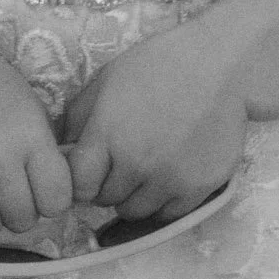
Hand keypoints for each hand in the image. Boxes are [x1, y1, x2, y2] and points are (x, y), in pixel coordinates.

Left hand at [60, 31, 247, 221]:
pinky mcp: (200, 187)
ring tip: (142, 170)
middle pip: (106, 200)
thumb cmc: (157, 65)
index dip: (79, 180)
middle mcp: (137, 164)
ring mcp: (170, 179)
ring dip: (132, 196)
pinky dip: (162, 202)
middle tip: (118, 164)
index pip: (78, 186)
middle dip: (105, 185)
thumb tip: (60, 148)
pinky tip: (165, 177)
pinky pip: (169, 214)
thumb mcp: (106, 80)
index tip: (88, 169)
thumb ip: (77, 117)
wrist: (218, 64)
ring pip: (136, 212)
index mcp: (108, 135)